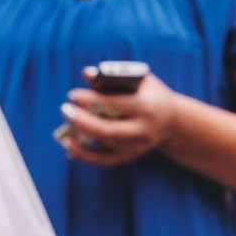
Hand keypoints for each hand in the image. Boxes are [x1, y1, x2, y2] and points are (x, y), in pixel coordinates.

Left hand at [57, 73, 181, 166]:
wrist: (172, 121)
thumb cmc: (150, 94)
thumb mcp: (139, 79)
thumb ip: (113, 75)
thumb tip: (86, 74)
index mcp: (146, 107)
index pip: (116, 104)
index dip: (92, 100)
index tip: (73, 95)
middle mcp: (143, 130)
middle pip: (109, 130)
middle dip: (84, 122)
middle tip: (65, 110)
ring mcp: (137, 147)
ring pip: (105, 146)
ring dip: (81, 141)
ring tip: (63, 133)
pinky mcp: (130, 157)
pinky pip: (104, 161)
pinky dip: (86, 156)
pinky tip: (70, 147)